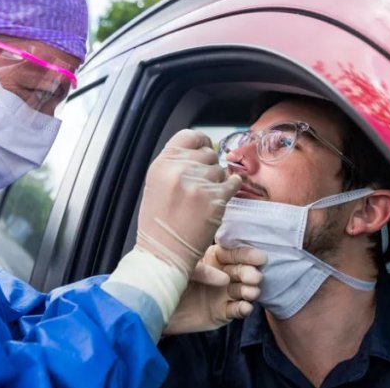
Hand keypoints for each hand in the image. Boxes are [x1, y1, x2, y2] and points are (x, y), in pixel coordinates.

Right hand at [136, 129, 241, 274]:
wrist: (164, 253)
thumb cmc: (158, 223)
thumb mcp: (157, 184)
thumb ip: (174, 165)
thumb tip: (199, 151)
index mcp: (162, 164)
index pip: (188, 136)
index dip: (200, 142)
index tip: (204, 149)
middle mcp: (180, 170)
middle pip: (207, 153)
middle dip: (208, 166)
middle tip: (203, 183)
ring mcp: (199, 184)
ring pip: (220, 169)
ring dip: (218, 180)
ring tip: (207, 196)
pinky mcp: (215, 199)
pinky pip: (233, 183)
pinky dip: (232, 186)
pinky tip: (225, 194)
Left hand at [163, 245, 266, 334]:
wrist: (153, 308)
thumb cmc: (166, 280)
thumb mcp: (182, 268)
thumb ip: (203, 271)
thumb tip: (224, 278)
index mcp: (214, 258)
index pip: (234, 254)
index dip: (247, 255)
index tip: (259, 258)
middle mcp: (223, 274)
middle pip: (241, 271)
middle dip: (250, 274)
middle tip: (254, 278)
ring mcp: (223, 294)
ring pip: (242, 290)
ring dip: (250, 291)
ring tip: (251, 293)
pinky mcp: (222, 312)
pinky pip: (236, 310)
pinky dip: (243, 309)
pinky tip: (245, 307)